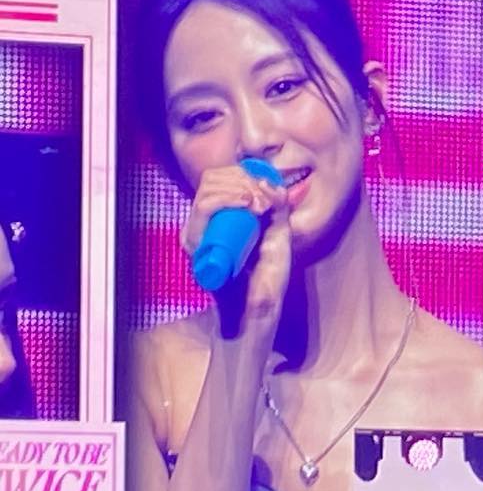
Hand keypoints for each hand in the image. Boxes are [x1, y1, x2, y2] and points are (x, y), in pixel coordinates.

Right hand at [181, 164, 291, 331]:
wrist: (253, 316)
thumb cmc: (265, 284)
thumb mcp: (279, 241)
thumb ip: (279, 213)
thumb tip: (279, 185)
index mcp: (222, 220)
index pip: (222, 178)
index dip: (246, 174)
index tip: (269, 189)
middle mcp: (205, 223)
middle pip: (213, 178)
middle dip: (244, 180)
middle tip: (266, 199)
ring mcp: (198, 232)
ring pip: (208, 188)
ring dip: (239, 188)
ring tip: (260, 205)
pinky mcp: (195, 244)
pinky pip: (203, 209)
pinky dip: (227, 198)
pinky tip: (248, 204)